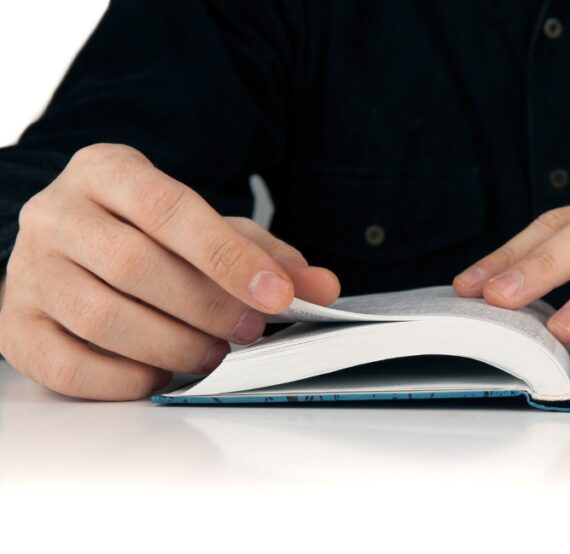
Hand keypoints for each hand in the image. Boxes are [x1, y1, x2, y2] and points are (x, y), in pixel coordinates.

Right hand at [0, 144, 339, 399]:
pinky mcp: (14, 325)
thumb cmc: (149, 236)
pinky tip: (161, 374)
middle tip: (250, 332)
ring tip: (213, 354)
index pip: (171, 210)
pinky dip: (124, 380)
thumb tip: (322, 289)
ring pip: (101, 317)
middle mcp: (56, 214)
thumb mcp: (210, 228)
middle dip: (207, 308)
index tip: (278, 296)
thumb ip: (267, 255)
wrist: (69, 244)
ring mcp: (27, 270)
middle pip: (136, 265)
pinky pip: (67, 366)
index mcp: (107, 172)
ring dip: (172, 345)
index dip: (230, 259)